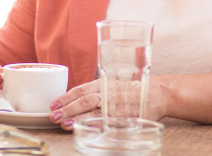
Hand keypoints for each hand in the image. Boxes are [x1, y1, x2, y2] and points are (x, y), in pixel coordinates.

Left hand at [49, 76, 171, 130]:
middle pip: (84, 100)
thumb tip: (76, 99)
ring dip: (77, 117)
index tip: (53, 103)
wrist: (158, 92)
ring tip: (65, 123)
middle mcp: (108, 92)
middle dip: (67, 108)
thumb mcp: (113, 84)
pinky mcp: (124, 116)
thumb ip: (97, 90)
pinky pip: (108, 121)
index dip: (66, 96)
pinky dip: (96, 125)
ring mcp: (116, 105)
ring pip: (94, 110)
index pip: (81, 89)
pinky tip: (86, 128)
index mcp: (104, 83)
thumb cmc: (133, 89)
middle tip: (54, 115)